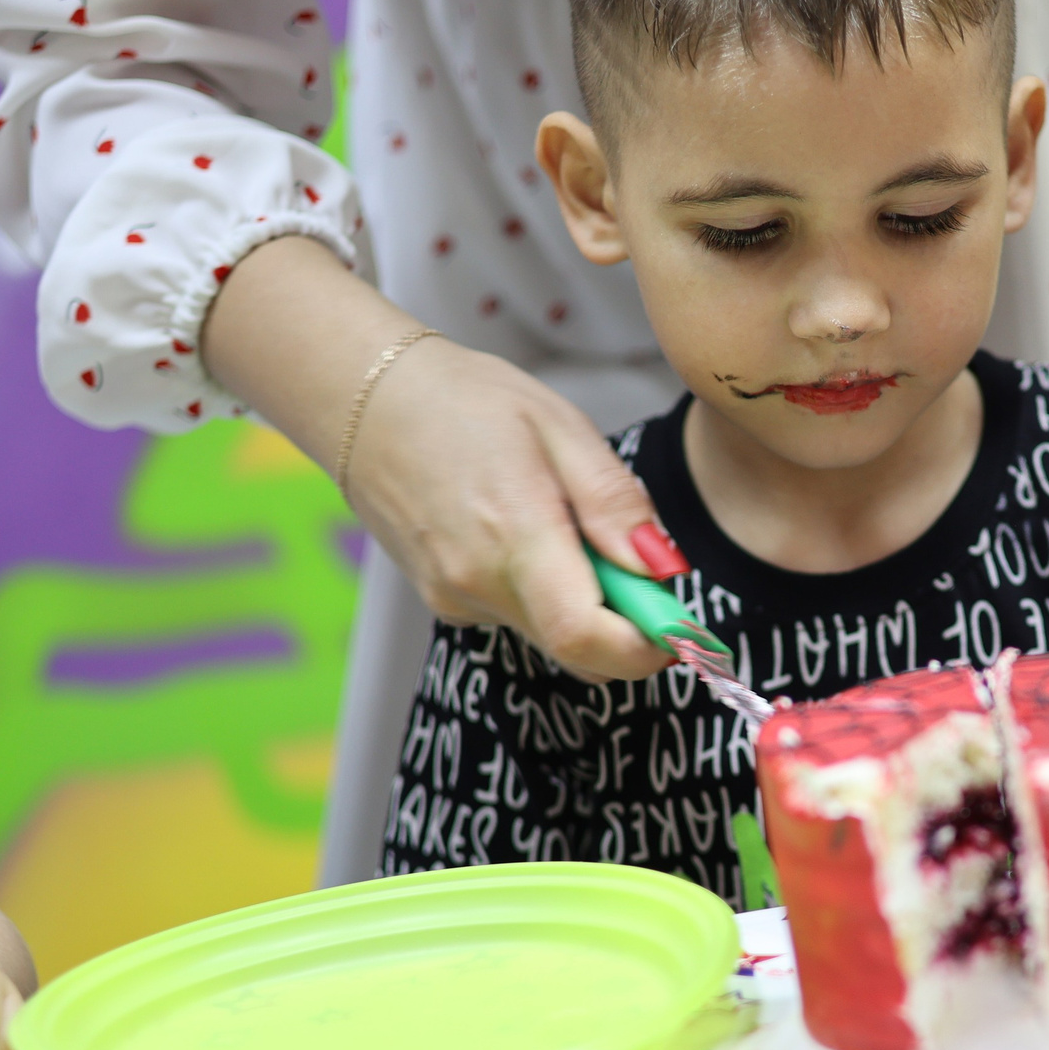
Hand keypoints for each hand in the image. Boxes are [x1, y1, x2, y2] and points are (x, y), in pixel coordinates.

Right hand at [202, 237, 675, 681]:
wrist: (367, 399)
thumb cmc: (466, 400)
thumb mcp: (562, 428)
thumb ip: (615, 505)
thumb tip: (664, 570)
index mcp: (514, 535)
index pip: (587, 638)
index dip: (646, 647)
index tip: (682, 627)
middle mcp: (478, 583)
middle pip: (579, 650)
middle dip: (626, 624)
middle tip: (637, 563)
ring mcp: (455, 598)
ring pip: (550, 634)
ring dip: (584, 602)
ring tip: (566, 522)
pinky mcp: (444, 600)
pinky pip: (518, 616)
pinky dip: (545, 591)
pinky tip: (525, 529)